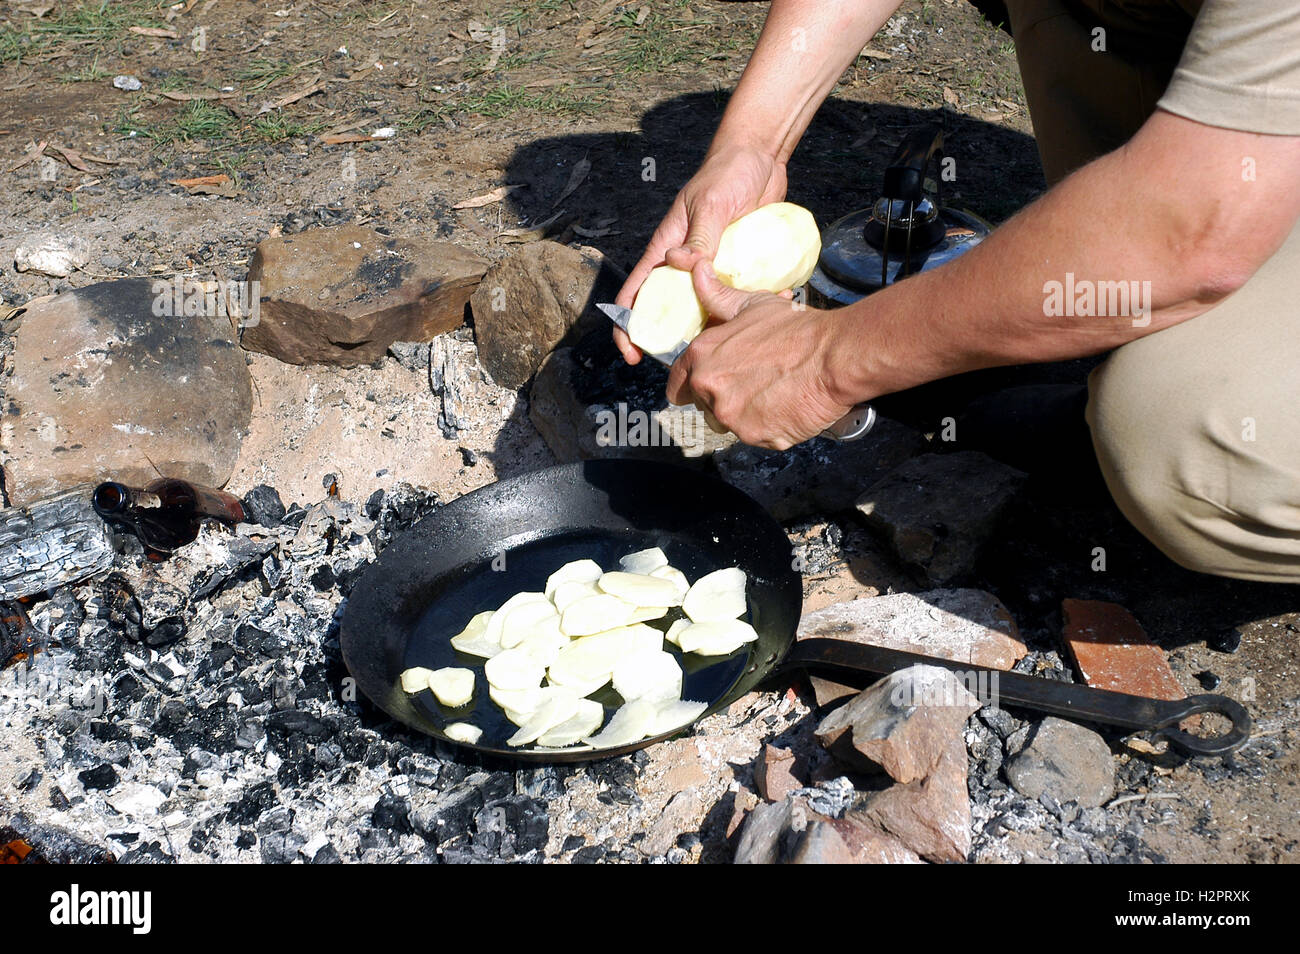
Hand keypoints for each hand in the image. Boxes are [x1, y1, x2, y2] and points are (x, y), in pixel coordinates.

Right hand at [613, 145, 787, 362]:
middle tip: (687, 364)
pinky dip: (746, 307)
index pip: (637, 291)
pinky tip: (763, 316)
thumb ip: (699, 236)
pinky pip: (736, 293)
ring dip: (715, 328)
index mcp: (667, 248)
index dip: (628, 324)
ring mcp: (711, 267)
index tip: (631, 352)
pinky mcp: (736, 266)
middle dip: (673, 339)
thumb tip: (678, 264)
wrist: (760, 159)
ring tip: (729, 347)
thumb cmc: (726, 174)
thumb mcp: (711, 204)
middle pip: (670, 310)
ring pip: (705, 308)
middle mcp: (685, 263)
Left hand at [666, 261, 853, 449]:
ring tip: (770, 395)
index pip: (676, 384)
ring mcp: (731, 415)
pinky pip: (754, 437)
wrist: (834, 356)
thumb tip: (697, 272)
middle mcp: (709, 388)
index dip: (689, 385)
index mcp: (702, 356)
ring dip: (742, 415)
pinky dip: (768, 427)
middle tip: (752, 385)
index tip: (703, 386)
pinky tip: (784, 407)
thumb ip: (717, 296)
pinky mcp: (754, 436)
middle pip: (702, 406)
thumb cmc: (796, 329)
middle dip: (721, 398)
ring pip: (727, 423)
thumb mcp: (752, 305)